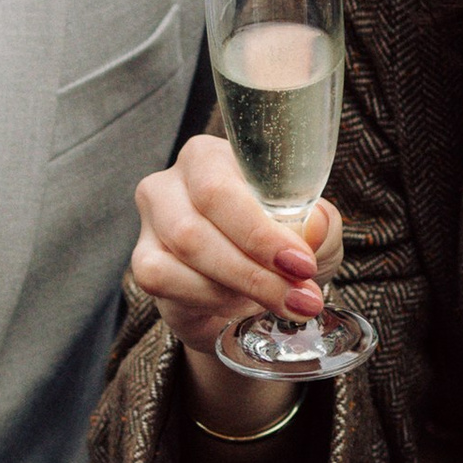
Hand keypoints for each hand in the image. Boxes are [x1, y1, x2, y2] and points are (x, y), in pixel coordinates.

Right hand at [129, 135, 341, 435]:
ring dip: (239, 283)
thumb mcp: (314, 237)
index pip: (228, 183)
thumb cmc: (278, 254)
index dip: (263, 229)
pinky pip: (162, 277)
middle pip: (205, 209)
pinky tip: (233, 305)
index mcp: (217, 157)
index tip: (302, 264)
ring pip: (186, 245)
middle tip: (298, 294)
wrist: (248, 302)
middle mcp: (177, 179)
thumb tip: (313, 225)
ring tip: (281, 304)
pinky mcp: (142, 261)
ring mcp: (153, 219)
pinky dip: (205, 297)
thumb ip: (319, 226)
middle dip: (256, 262)